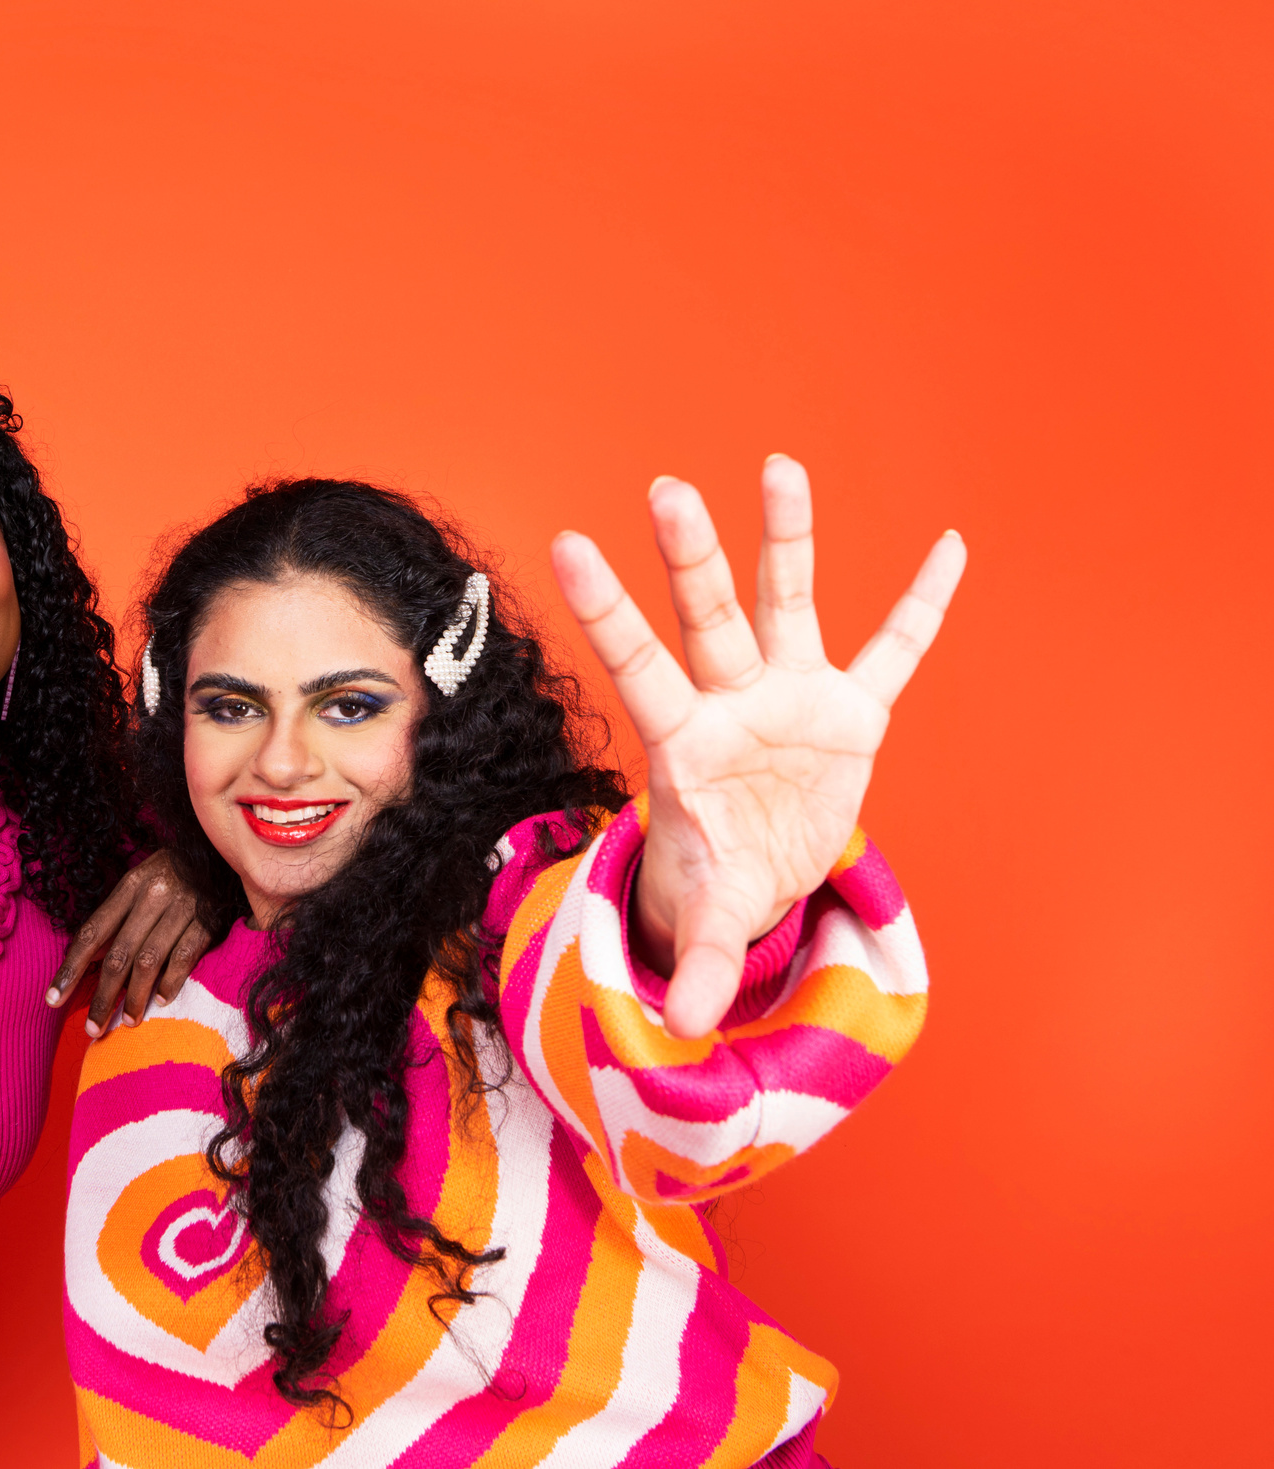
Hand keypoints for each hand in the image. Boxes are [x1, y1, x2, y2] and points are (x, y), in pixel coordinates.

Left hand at [48, 851, 213, 1037]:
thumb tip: (88, 958)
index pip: (91, 933)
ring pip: (149, 960)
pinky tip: (161, 1000)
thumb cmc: (173, 874)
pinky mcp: (208, 920)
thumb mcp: (140, 885)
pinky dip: (171, 981)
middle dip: (103, 996)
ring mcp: (182, 908)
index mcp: (129, 886)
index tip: (53, 999)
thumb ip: (116, 919)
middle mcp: (152, 896)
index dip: (70, 969)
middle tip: (93, 1029)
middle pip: (119, 954)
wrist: (222, 850)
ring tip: (127, 1021)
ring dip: (135, 996)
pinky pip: (184, 957)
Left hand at [551, 455, 964, 1038]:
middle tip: (666, 488)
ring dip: (787, 538)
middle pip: (707, 620)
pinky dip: (922, 604)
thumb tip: (681, 1024)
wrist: (763, 866)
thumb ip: (702, 957)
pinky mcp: (850, 710)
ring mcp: (789, 697)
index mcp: (682, 743)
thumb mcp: (713, 911)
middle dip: (691, 559)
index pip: (637, 666)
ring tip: (779, 465)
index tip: (566, 545)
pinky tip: (950, 545)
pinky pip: (894, 649)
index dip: (607, 610)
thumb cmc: (718, 871)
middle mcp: (730, 701)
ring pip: (784, 603)